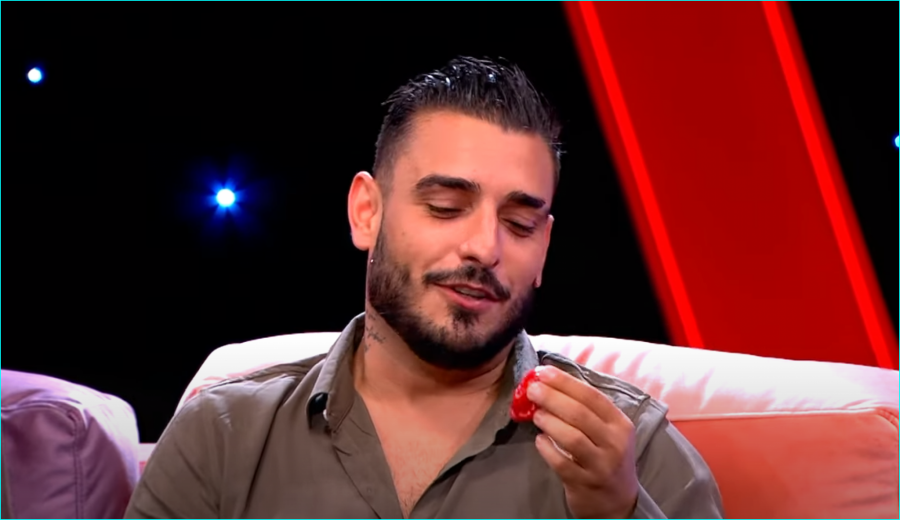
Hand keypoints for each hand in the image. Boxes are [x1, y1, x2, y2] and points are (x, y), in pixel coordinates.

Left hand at [526, 366, 638, 518]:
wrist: (616, 501)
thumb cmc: (605, 455)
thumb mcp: (607, 431)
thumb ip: (585, 409)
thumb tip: (549, 381)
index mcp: (620, 424)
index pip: (592, 396)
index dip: (565, 382)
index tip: (543, 372)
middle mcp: (614, 443)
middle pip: (580, 414)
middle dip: (552, 397)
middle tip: (532, 389)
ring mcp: (601, 465)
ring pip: (572, 438)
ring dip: (549, 421)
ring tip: (535, 414)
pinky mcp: (584, 483)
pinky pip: (561, 462)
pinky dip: (547, 448)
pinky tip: (540, 440)